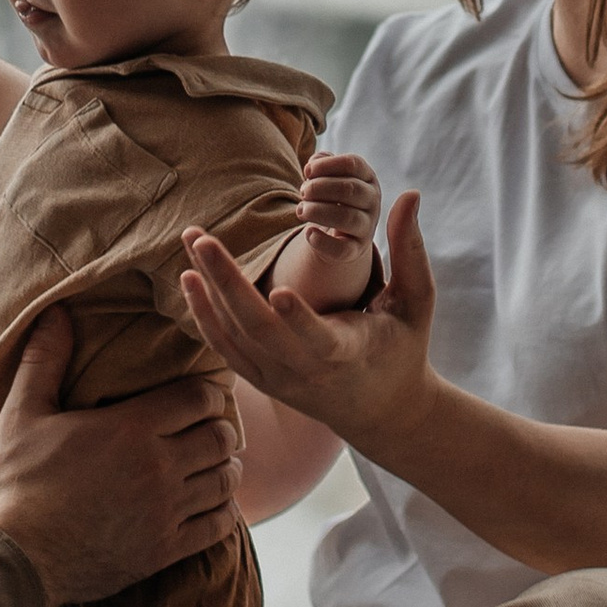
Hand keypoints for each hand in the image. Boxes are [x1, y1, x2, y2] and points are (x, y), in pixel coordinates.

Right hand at [0, 311, 242, 606]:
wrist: (13, 559)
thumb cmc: (15, 482)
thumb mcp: (23, 412)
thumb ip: (45, 358)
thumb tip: (57, 310)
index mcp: (132, 428)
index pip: (200, 398)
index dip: (205, 392)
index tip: (197, 394)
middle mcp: (160, 468)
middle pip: (221, 437)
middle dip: (217, 427)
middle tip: (204, 427)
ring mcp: (166, 513)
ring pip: (225, 481)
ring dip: (224, 468)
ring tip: (211, 464)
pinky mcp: (164, 551)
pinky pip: (218, 527)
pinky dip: (223, 512)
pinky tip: (210, 505)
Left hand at [181, 188, 438, 468]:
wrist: (382, 412)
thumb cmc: (403, 348)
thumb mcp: (416, 302)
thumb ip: (410, 250)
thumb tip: (410, 194)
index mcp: (347, 353)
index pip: (320, 339)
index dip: (300, 319)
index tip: (279, 289)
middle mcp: (306, 371)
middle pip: (259, 331)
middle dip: (227, 283)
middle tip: (203, 238)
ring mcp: (278, 380)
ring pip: (234, 336)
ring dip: (207, 289)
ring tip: (191, 240)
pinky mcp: (262, 381)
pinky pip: (225, 349)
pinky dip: (204, 315)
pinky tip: (190, 278)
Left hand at [290, 150, 383, 297]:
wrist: (342, 233)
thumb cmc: (333, 197)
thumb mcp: (330, 177)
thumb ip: (321, 165)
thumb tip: (312, 166)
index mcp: (367, 178)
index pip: (353, 164)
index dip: (327, 165)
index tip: (307, 171)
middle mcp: (372, 201)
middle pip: (350, 189)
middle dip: (320, 188)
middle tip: (302, 192)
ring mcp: (367, 227)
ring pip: (347, 218)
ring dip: (318, 211)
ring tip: (300, 210)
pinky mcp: (356, 250)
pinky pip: (343, 249)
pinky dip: (323, 242)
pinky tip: (309, 233)